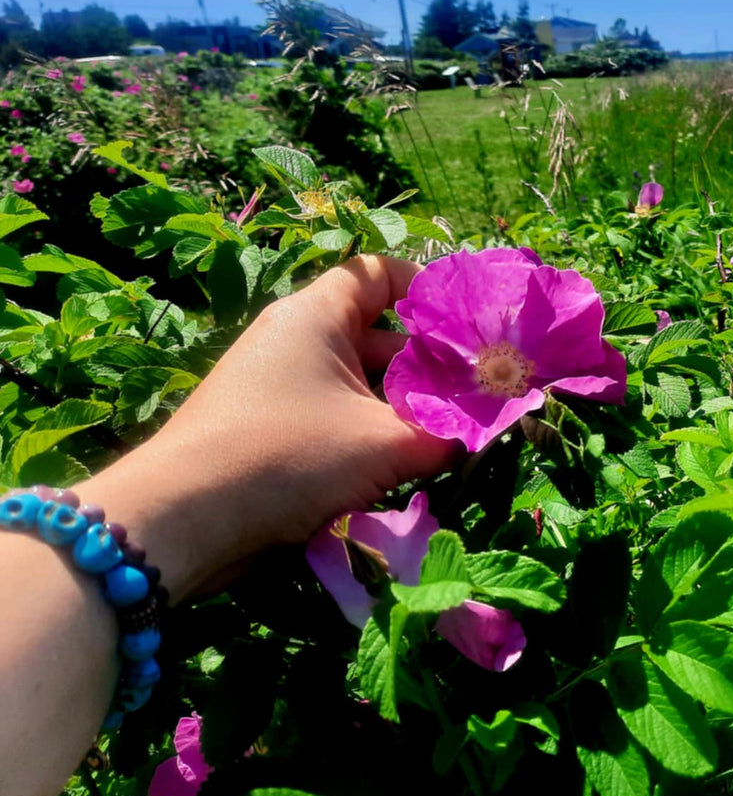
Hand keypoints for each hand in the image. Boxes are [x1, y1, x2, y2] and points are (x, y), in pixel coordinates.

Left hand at [80, 255, 453, 600]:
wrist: (183, 522)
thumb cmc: (289, 456)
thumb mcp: (385, 443)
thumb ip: (447, 431)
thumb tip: (487, 425)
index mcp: (316, 315)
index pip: (378, 273)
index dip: (427, 292)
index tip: (469, 328)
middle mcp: (295, 339)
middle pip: (379, 335)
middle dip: (430, 364)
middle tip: (480, 392)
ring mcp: (279, 386)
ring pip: (361, 383)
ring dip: (404, 407)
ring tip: (452, 435)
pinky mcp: (270, 430)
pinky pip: (336, 417)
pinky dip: (371, 434)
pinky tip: (405, 466)